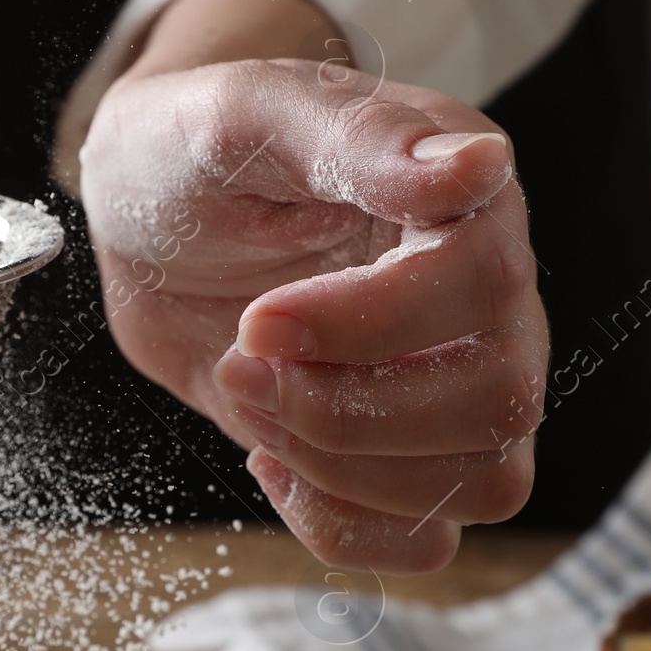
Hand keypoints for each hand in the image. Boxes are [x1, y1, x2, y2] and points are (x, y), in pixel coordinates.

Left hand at [79, 0, 546, 568]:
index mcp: (466, 199)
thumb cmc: (198, 145)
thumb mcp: (248, 112)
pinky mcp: (404, 453)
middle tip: (243, 361)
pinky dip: (344, 525)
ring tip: (251, 395)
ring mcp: (456, 381)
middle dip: (348, 407)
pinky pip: (427, 538)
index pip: (485, 284)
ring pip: (481, 479)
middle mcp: (487, 297)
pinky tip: (272, 458)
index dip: (371, 324)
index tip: (260, 320)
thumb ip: (359, 135)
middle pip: (498, 398)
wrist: (151, 213)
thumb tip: (480, 165)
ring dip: (344, 466)